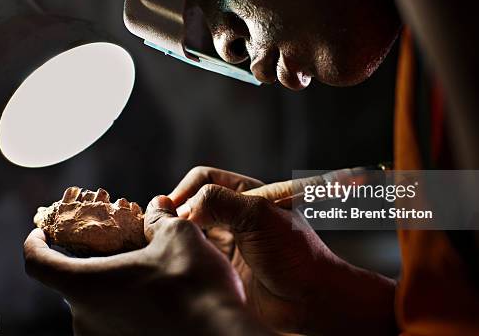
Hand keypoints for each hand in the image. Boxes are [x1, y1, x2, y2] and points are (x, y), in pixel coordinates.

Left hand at [24, 196, 270, 335]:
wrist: (222, 335)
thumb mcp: (177, 235)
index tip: (40, 234)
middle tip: (116, 246)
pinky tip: (157, 297)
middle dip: (90, 262)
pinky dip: (126, 307)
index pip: (37, 263)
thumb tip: (156, 208)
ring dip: (111, 286)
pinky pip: (115, 324)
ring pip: (96, 306)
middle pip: (72, 284)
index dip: (34, 244)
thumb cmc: (194, 285)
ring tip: (144, 271)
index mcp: (86, 285)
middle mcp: (85, 320)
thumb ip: (159, 219)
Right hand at [170, 167, 395, 334]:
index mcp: (247, 193)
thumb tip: (183, 209)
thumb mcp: (259, 216)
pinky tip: (181, 260)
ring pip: (190, 228)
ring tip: (172, 244)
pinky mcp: (221, 265)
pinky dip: (183, 252)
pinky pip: (194, 252)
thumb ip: (220, 202)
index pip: (205, 179)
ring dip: (178, 232)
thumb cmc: (294, 254)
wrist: (309, 300)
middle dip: (178, 212)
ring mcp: (227, 240)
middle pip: (193, 202)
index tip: (175, 211)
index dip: (187, 190)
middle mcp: (234, 214)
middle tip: (170, 230)